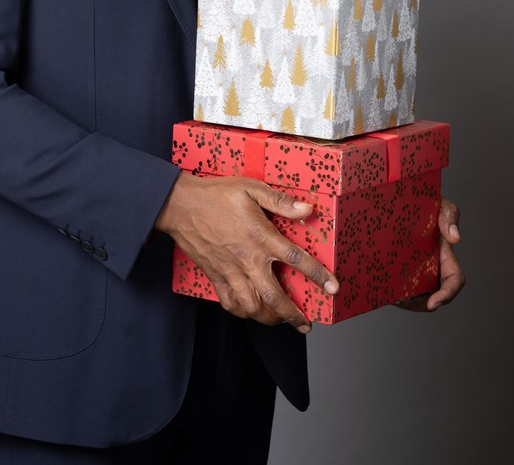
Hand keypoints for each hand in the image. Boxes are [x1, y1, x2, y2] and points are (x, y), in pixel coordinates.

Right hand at [156, 172, 338, 331]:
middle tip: (306, 325)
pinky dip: (243, 313)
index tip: (333, 288)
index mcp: (260, 236)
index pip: (295, 259)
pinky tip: (251, 311)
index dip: (317, 275)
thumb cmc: (216, 194)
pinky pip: (230, 304)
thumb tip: (307, 209)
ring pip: (252, 307)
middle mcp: (247, 259)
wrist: (180, 205)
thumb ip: (280, 201)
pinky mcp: (215, 276)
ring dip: (269, 319)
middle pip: (274, 297)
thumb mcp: (251, 188)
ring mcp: (230, 271)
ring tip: (281, 321)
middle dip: (293, 315)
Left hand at [396, 197, 464, 311]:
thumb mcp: (440, 205)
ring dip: (403, 300)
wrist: (401, 197)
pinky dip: (390, 290)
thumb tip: (455, 239)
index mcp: (445, 256)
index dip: (446, 295)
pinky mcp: (397, 267)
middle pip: (431, 296)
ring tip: (389, 296)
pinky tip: (379, 287)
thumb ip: (450, 216)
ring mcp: (414, 268)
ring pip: (412, 294)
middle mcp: (431, 266)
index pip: (453, 281)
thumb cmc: (426, 201)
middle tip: (400, 301)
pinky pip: (396, 285)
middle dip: (418, 304)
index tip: (434, 304)